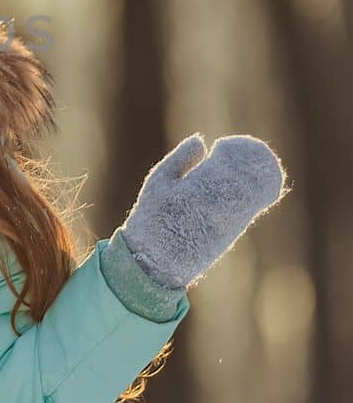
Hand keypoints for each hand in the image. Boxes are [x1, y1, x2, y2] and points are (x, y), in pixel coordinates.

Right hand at [120, 134, 288, 289]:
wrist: (154, 261)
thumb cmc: (151, 218)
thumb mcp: (158, 183)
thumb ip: (180, 160)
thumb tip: (201, 141)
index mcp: (196, 190)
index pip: (226, 166)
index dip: (232, 153)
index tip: (225, 146)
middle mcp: (216, 207)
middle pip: (243, 180)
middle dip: (246, 165)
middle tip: (243, 154)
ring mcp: (226, 224)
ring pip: (249, 197)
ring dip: (252, 181)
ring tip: (249, 168)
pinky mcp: (229, 237)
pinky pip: (246, 212)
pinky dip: (251, 198)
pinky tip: (250, 190)